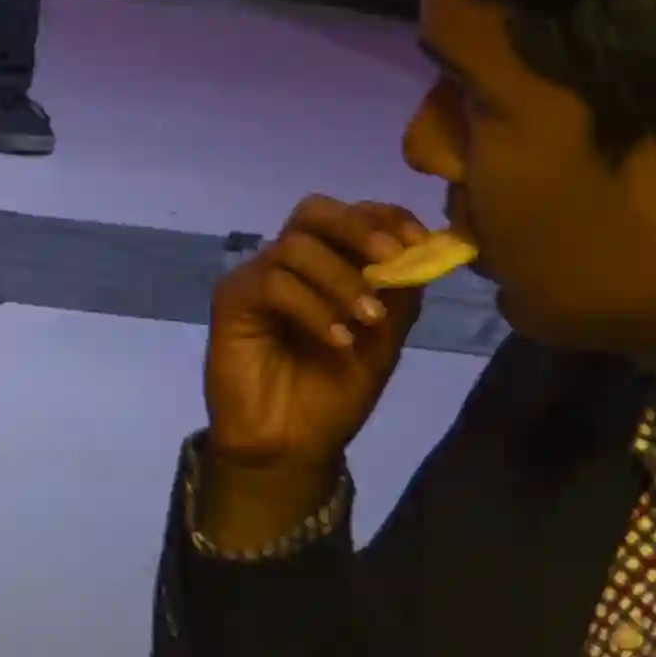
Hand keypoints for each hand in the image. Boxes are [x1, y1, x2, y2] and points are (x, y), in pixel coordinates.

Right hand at [200, 196, 445, 541]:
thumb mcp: (385, 343)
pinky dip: (312, 307)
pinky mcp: (232, 300)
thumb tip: (423, 251)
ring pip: (296, 246)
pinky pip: (273, 284)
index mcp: (329, 266)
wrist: (290, 444)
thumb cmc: (336, 394)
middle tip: (389, 256)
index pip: (353, 216)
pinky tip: (336, 340)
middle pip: (315, 212)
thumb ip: (400, 297)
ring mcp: (258, 277)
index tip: (418, 240)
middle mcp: (291, 263)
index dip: (386, 217)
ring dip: (341, 278)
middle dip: (358, 227)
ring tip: (367, 319)